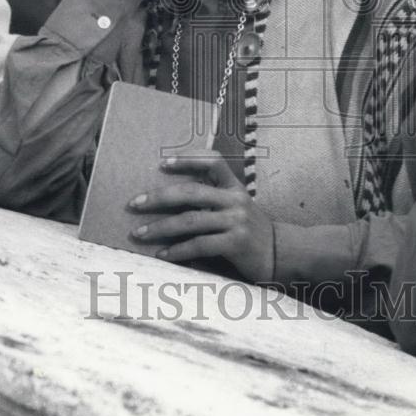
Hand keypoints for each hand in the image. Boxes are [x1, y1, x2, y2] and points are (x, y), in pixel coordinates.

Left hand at [128, 153, 275, 282]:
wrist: (281, 254)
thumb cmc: (249, 229)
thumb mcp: (236, 206)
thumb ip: (213, 199)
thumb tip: (168, 199)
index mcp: (234, 186)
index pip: (213, 161)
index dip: (187, 159)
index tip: (161, 163)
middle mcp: (236, 199)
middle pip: (191, 192)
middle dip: (158, 197)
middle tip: (134, 203)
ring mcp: (237, 221)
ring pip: (190, 221)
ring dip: (160, 228)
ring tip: (139, 234)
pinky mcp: (236, 243)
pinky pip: (200, 245)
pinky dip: (178, 251)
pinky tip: (162, 255)